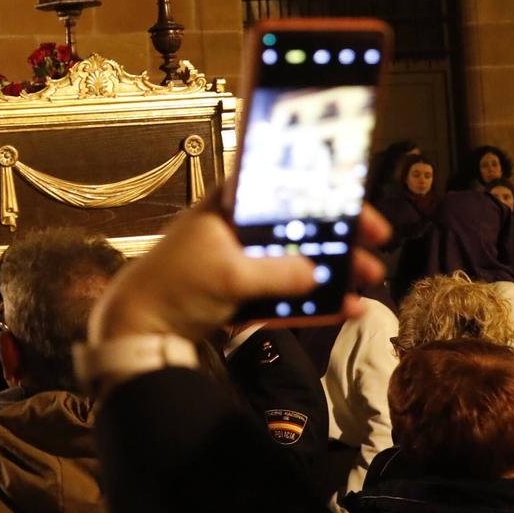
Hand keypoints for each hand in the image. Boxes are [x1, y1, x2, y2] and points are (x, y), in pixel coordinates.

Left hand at [88, 199, 387, 344]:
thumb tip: (320, 274)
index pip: (286, 185)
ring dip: (332, 270)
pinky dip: (312, 299)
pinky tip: (345, 309)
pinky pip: (285, 289)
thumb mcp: (230, 276)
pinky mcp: (242, 289)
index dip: (327, 193)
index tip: (359, 207)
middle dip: (338, 237)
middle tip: (376, 247)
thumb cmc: (176, 285)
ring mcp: (241, 257)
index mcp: (230, 203)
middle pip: (298, 223)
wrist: (138, 327)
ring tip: (368, 283)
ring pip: (296, 258)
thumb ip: (278, 273)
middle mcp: (239, 224)